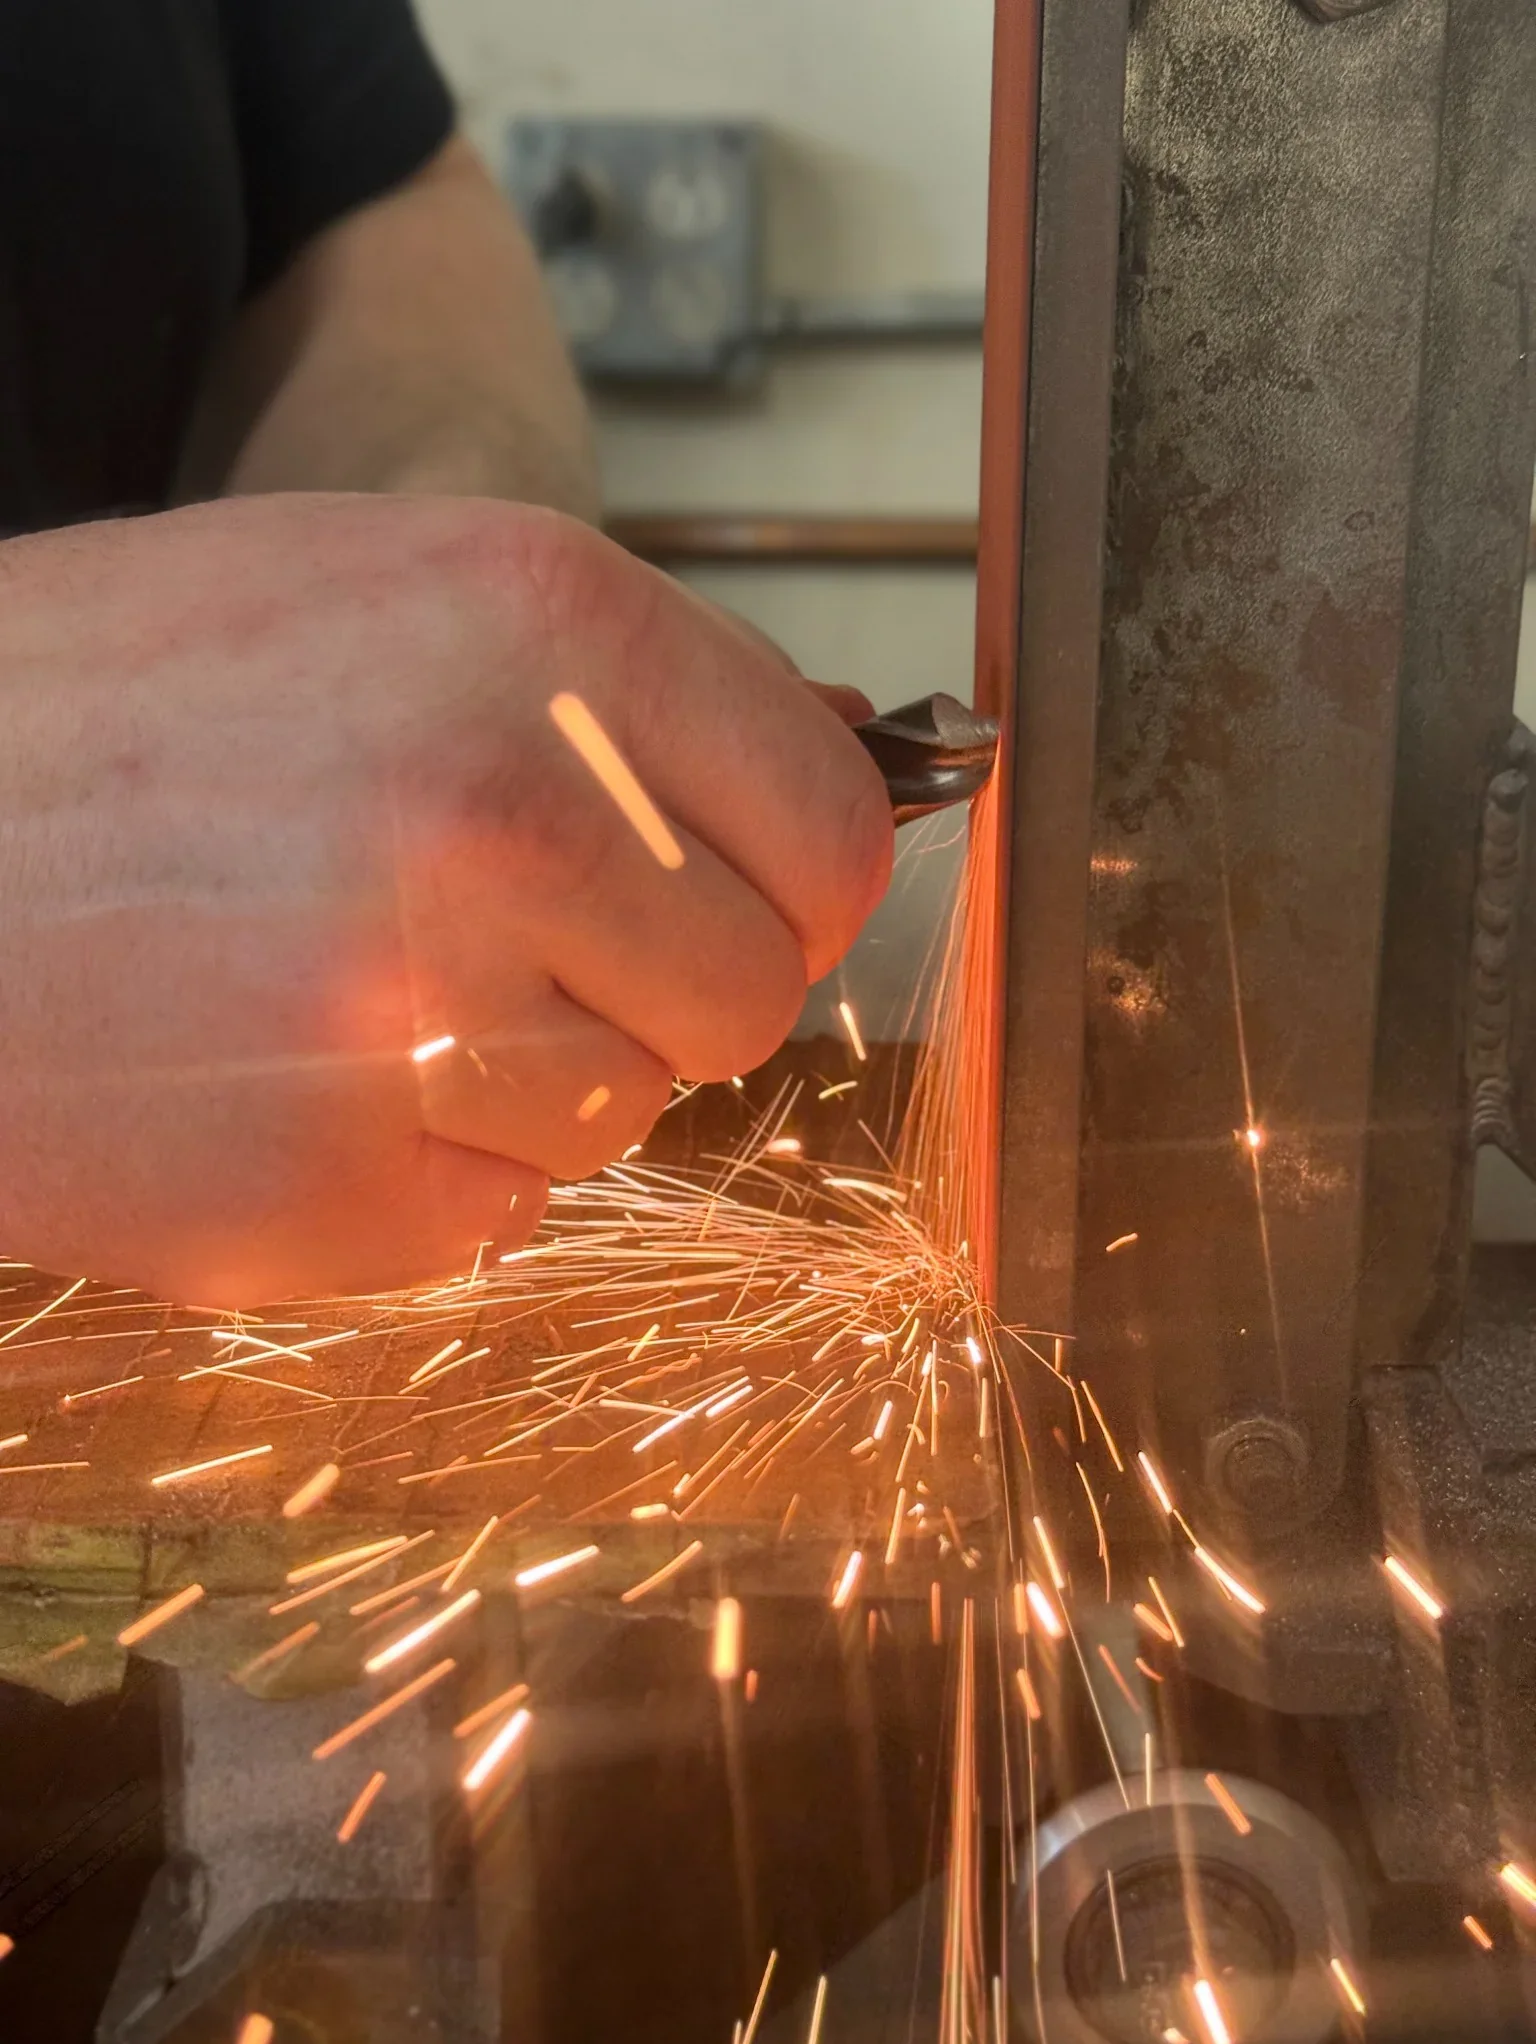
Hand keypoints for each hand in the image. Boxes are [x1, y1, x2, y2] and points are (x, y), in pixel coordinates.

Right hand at [0, 495, 891, 1304]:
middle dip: (657, 989)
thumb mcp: (373, 594)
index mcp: (541, 617)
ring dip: (523, 1076)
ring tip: (343, 986)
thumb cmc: (102, 711)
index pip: (832, 827)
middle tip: (502, 942)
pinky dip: (418, 1170)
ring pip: (626, 1111)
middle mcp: (506, 803)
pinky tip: (282, 1073)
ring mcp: (421, 1005)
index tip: (728, 895)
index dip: (788, 883)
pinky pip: (498, 1212)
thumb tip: (854, 753)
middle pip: (754, 989)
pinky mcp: (334, 1176)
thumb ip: (621, 690)